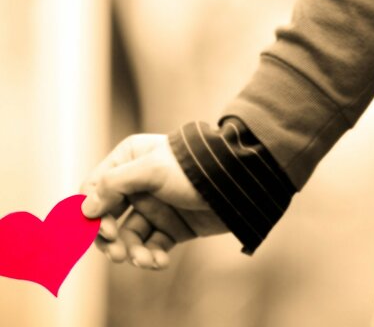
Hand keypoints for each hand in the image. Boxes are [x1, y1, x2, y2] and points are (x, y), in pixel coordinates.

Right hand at [80, 134, 227, 269]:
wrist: (237, 183)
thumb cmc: (193, 167)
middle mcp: (138, 184)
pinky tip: (159, 262)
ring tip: (144, 261)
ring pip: (131, 236)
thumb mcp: (151, 169)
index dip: (93, 212)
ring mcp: (155, 206)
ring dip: (133, 252)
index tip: (104, 229)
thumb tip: (85, 209)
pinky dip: (152, 256)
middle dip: (111, 239)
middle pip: (109, 217)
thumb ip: (114, 185)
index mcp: (128, 161)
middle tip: (118, 254)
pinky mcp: (172, 227)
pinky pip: (153, 246)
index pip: (96, 189)